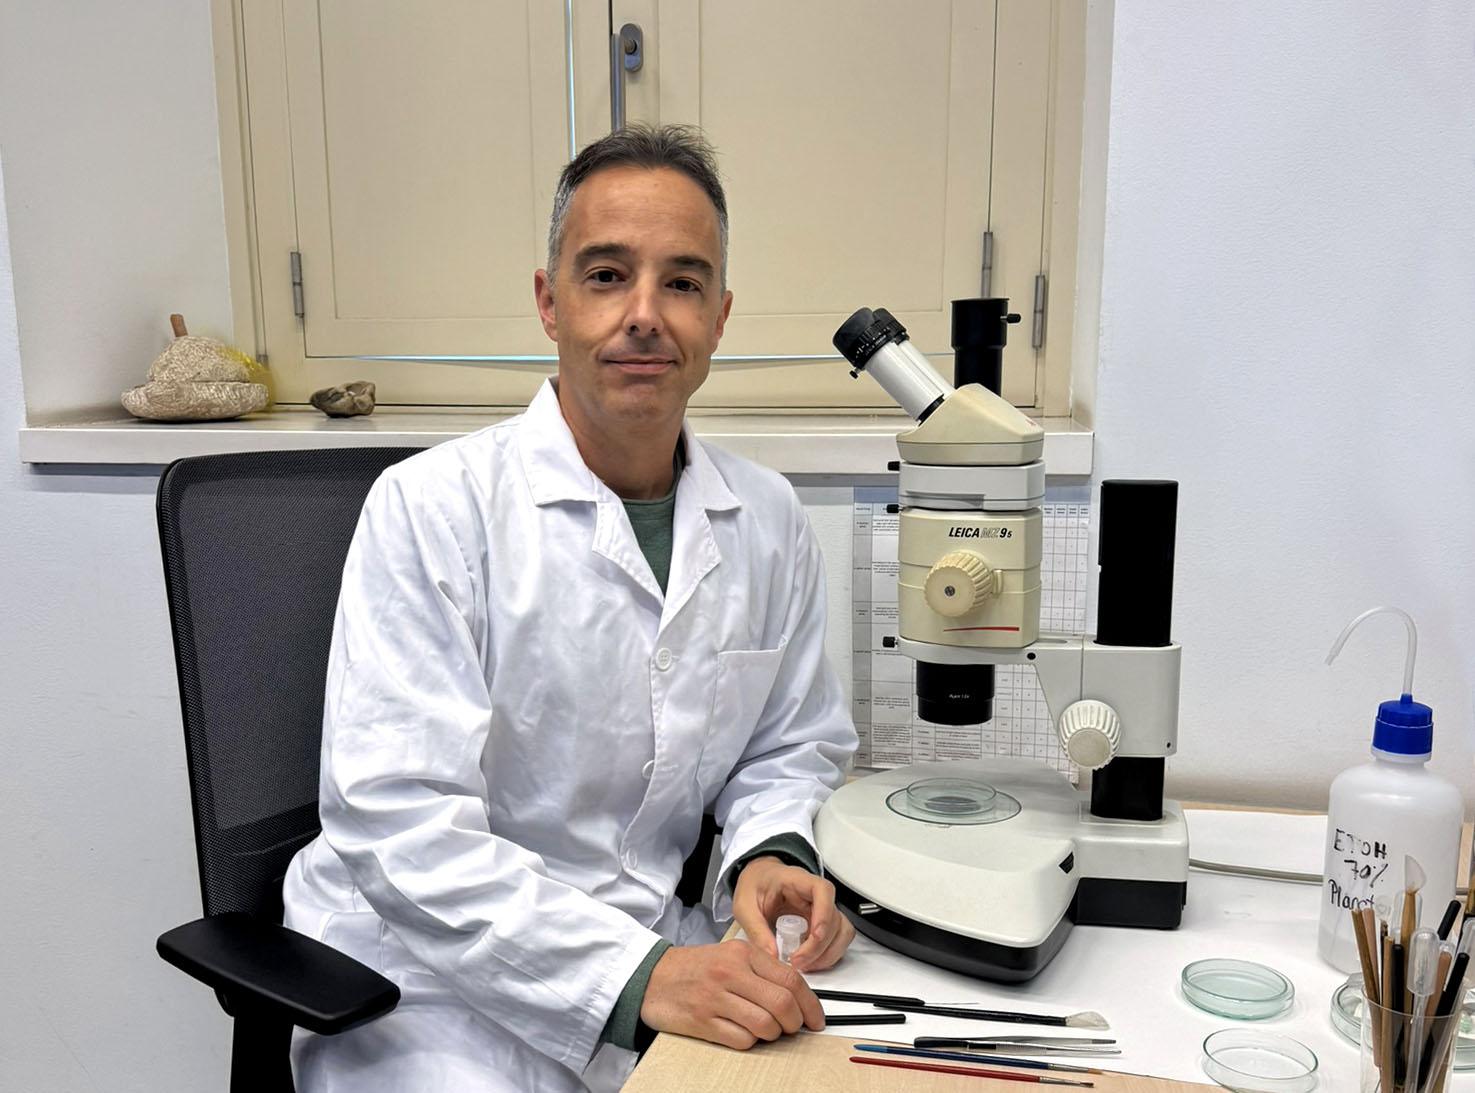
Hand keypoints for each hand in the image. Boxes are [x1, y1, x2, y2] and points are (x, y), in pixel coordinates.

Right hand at [639, 939, 824, 1048]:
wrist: (653, 977)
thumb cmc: (696, 968)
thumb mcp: (730, 955)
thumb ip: (762, 970)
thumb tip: (797, 995)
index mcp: (743, 954)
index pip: (791, 979)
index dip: (810, 1004)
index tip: (816, 1019)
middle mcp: (731, 973)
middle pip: (782, 1004)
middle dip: (795, 1023)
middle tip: (792, 1028)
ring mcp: (716, 998)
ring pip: (765, 1025)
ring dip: (773, 1035)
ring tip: (766, 1030)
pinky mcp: (703, 1022)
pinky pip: (742, 1040)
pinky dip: (750, 1042)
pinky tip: (743, 1033)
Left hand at [731, 856, 855, 972]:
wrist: (758, 881)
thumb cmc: (754, 886)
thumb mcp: (744, 906)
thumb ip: (756, 930)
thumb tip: (772, 955)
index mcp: (796, 880)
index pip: (822, 890)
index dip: (824, 913)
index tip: (815, 935)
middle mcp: (815, 894)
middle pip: (834, 918)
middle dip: (819, 946)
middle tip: (797, 962)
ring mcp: (822, 909)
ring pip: (841, 931)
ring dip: (827, 953)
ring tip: (804, 965)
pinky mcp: (823, 923)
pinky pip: (837, 940)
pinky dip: (828, 955)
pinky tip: (809, 962)